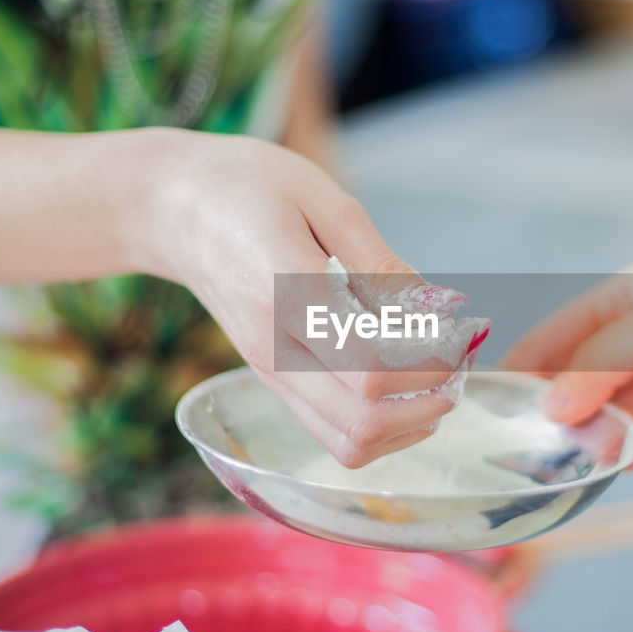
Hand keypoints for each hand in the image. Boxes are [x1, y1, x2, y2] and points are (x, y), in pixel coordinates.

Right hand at [128, 129, 487, 467]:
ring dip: (407, 425)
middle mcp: (274, 348)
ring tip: (435, 379)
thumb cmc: (249, 188)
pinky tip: (403, 387)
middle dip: (428, 402)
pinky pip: (332, 433)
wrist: (173, 209)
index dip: (431, 361)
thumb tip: (438, 310)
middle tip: (458, 364)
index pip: (372, 367)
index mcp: (287, 293)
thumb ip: (380, 260)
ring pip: (348, 443)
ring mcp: (270, 372)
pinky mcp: (273, 381)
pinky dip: (381, 427)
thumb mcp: (323, 198)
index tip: (460, 331)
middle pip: (363, 421)